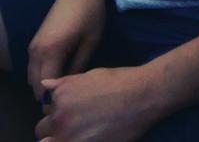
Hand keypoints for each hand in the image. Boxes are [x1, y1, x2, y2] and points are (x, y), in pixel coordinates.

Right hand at [27, 0, 106, 99]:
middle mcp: (37, 51)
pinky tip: (59, 71)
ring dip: (43, 83)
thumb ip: (80, 64)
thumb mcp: (91, 40)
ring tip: (64, 84)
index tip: (71, 99)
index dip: (56, 96)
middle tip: (67, 95)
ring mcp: (33, 45)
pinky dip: (41, 73)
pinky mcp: (35, 41)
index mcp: (52, 51)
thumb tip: (73, 84)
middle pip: (35, 84)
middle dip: (48, 93)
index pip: (46, 85)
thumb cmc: (91, 12)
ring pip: (32, 75)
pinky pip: (33, 65)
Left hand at [35, 67, 157, 141]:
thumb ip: (64, 84)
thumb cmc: (120, 81)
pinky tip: (91, 135)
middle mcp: (59, 119)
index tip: (74, 108)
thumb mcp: (90, 75)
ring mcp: (68, 138)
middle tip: (78, 121)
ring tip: (84, 129)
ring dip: (62, 137)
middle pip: (42, 130)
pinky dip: (75, 141)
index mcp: (60, 97)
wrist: (143, 96)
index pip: (46, 109)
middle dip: (55, 126)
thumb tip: (45, 86)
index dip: (59, 109)